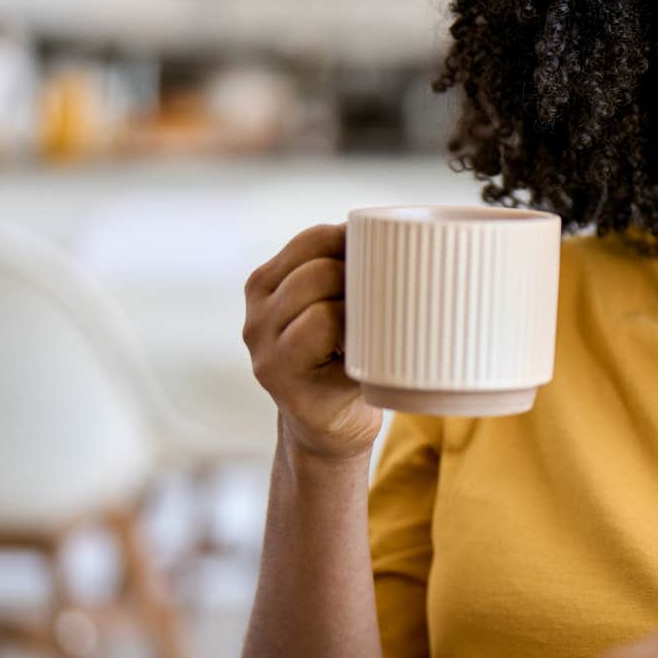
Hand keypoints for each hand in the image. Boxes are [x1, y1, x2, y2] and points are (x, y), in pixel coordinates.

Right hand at [242, 221, 381, 461]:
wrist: (331, 427)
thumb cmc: (345, 355)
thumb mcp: (333, 303)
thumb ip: (346, 269)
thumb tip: (401, 231)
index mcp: (264, 286)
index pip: (313, 240)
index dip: (356, 242)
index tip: (386, 259)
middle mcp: (256, 318)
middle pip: (319, 271)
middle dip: (362, 280)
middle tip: (389, 300)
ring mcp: (267, 356)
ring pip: (322, 308)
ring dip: (361, 313)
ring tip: (378, 328)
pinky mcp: (288, 388)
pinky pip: (329, 346)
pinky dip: (359, 342)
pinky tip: (371, 351)